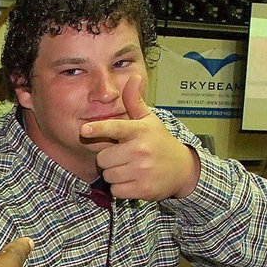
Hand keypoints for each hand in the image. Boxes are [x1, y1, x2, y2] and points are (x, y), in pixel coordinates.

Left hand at [80, 76, 200, 199]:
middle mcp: (140, 150)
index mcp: (139, 131)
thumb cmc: (159, 141)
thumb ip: (134, 101)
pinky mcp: (142, 189)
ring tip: (131, 168)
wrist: (182, 169)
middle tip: (124, 156)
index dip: (99, 129)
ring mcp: (142, 170)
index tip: (85, 129)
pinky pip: (116, 190)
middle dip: (109, 159)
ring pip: (108, 175)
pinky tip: (134, 181)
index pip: (116, 128)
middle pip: (103, 158)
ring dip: (115, 174)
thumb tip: (133, 76)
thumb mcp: (148, 120)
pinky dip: (121, 188)